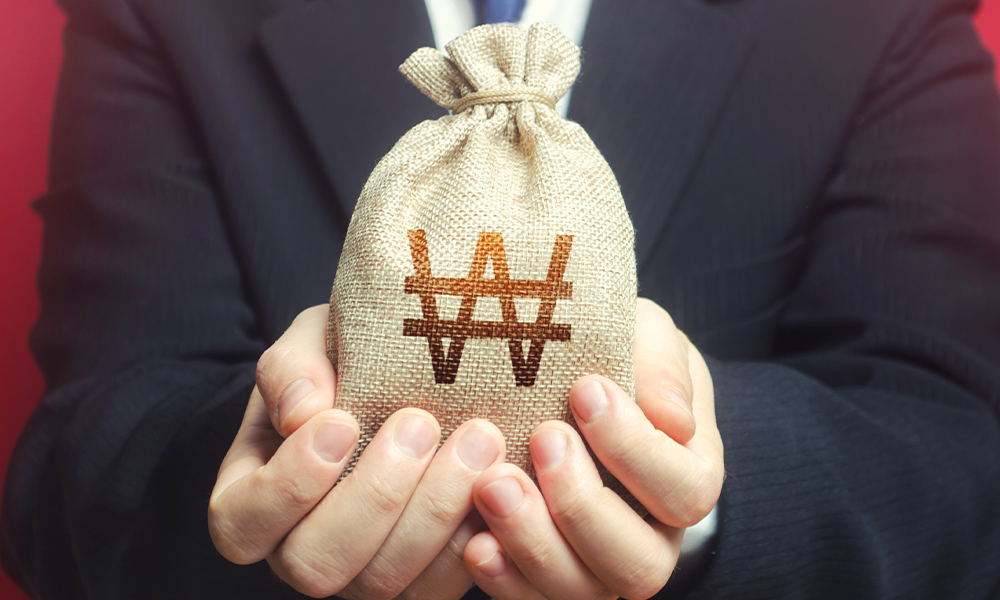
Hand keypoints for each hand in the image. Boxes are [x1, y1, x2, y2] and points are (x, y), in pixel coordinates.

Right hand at [208, 305, 506, 598]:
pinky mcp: (419, 584)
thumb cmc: (343, 362)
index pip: (241, 524)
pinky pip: (439, 589)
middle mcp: (299, 551)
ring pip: (383, 582)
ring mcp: (360, 576)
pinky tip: (499, 480)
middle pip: (315, 564)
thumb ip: (292, 367)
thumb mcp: (311, 343)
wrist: (406, 380)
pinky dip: (473, 537)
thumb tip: (301, 411)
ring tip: (478, 437)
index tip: (341, 421)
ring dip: (434, 510)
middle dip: (374, 495)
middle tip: (419, 422)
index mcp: (252, 501)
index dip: (287, 485)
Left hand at [463, 298, 723, 599]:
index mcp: (688, 477)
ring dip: (535, 543)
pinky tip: (474, 541)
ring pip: (583, 590)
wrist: (578, 386)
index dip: (634, 448)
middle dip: (582, 506)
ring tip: (493, 484)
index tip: (585, 389)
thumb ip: (662, 367)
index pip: (683, 490)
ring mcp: (598, 563)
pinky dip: (504, 580)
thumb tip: (673, 421)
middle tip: (543, 439)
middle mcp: (652, 535)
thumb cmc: (619, 359)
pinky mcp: (546, 573)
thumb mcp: (648, 340)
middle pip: (638, 563)